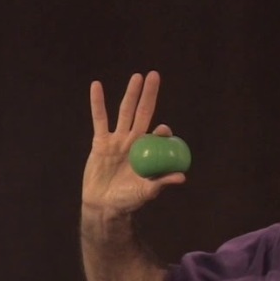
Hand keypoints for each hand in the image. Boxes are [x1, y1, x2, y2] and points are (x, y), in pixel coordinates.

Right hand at [82, 71, 184, 213]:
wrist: (105, 204)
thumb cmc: (128, 200)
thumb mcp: (146, 192)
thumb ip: (162, 183)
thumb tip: (182, 177)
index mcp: (148, 152)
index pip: (157, 135)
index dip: (161, 130)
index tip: (164, 130)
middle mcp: (135, 141)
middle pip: (142, 113)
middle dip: (149, 95)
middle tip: (155, 76)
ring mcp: (118, 139)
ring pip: (124, 112)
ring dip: (131, 94)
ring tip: (138, 77)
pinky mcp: (100, 141)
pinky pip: (99, 119)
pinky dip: (97, 102)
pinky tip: (97, 86)